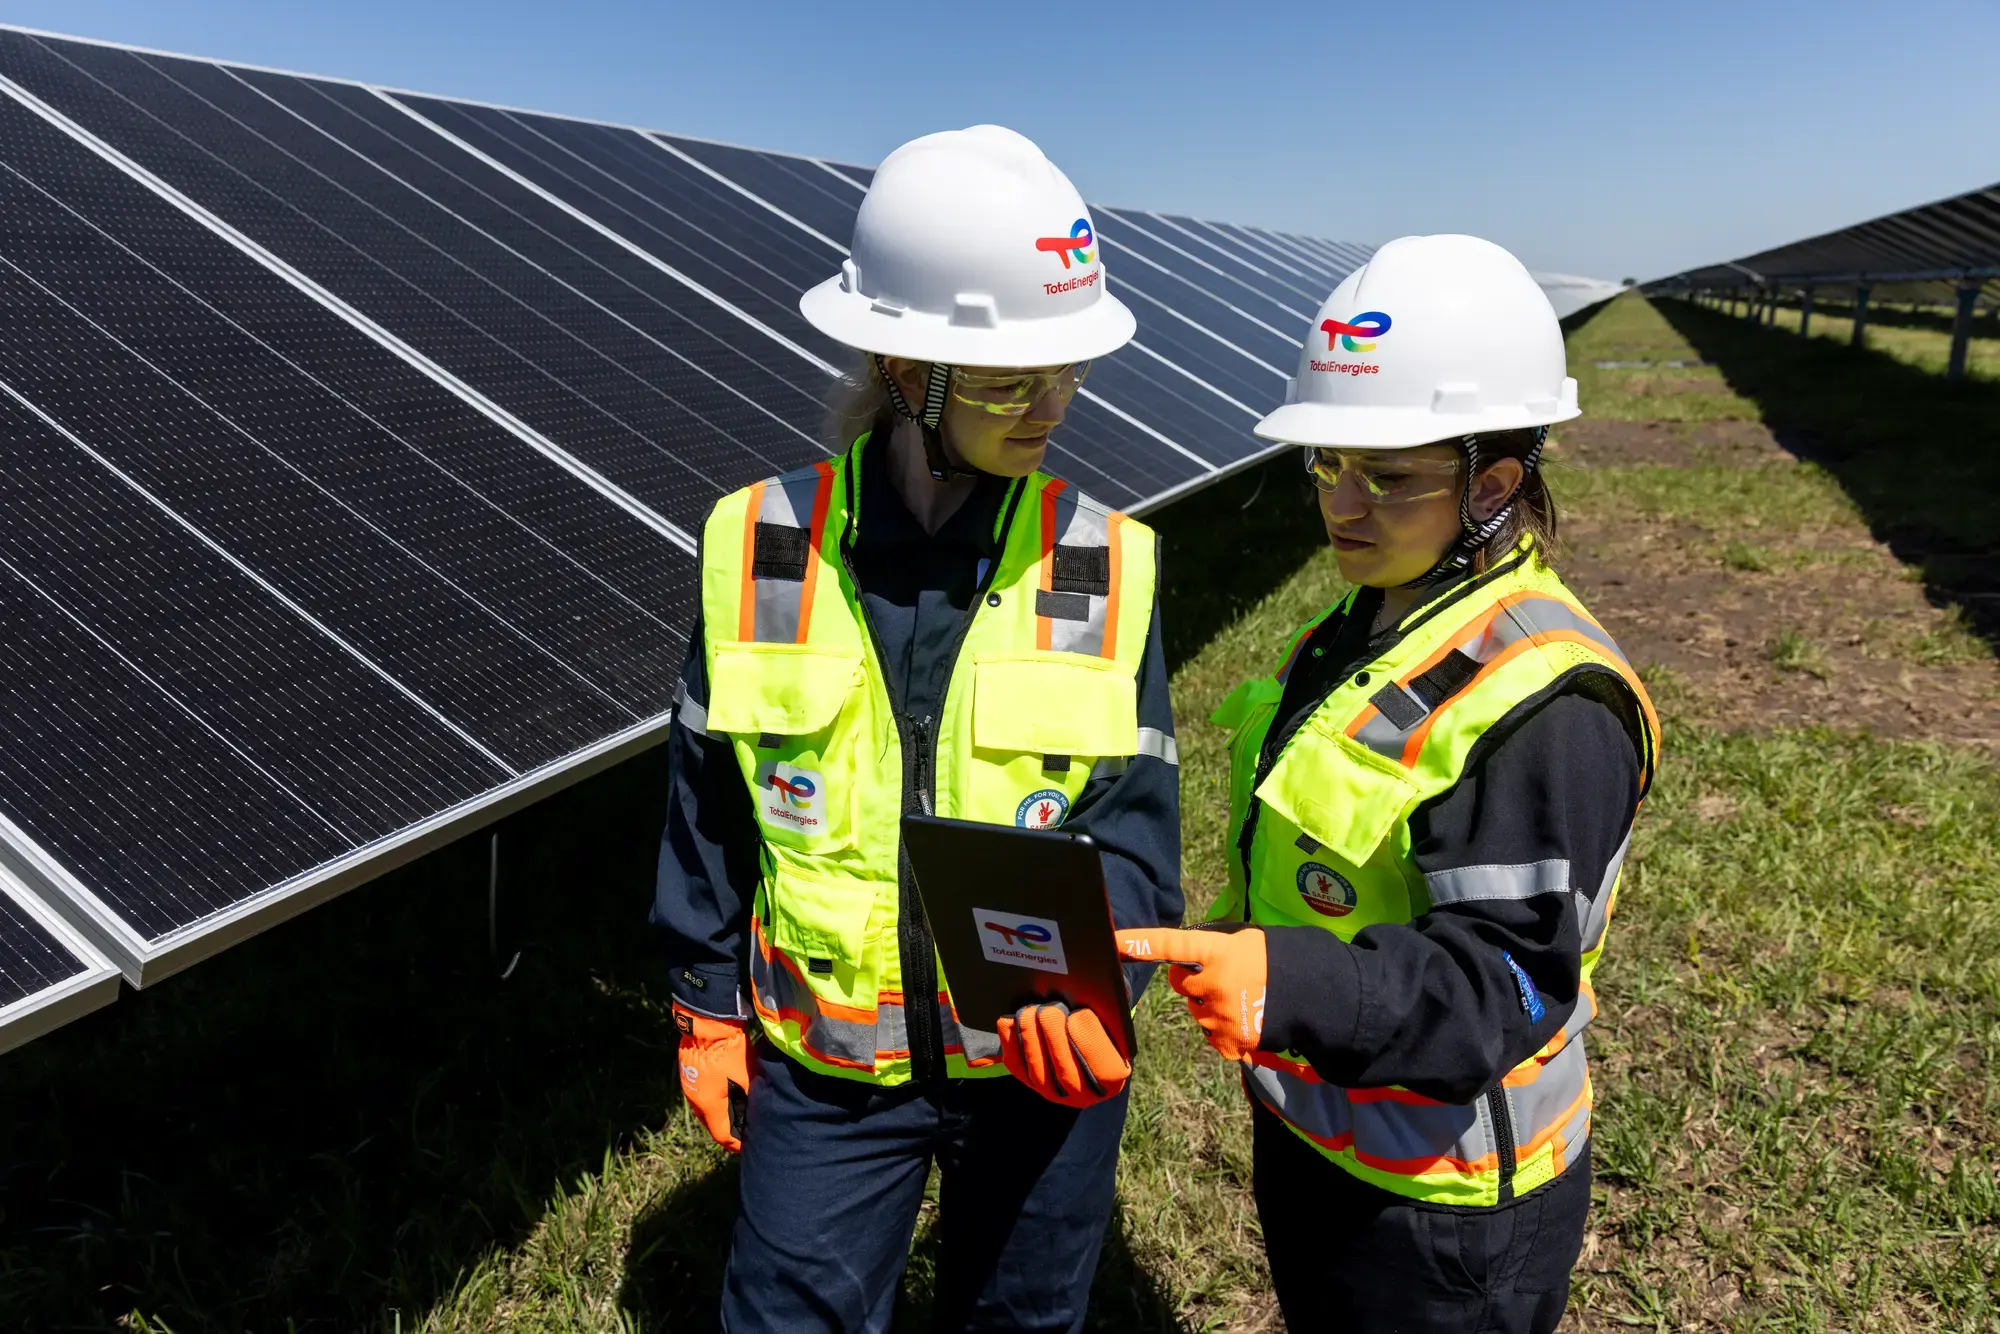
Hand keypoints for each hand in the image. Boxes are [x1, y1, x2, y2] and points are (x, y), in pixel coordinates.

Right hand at [674, 1003, 749, 1150]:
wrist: (707, 1023)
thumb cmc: (731, 1050)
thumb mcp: (746, 1077)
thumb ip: (748, 1099)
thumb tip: (753, 1114)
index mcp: (709, 1105)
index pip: (722, 1135)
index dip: (735, 1143)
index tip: (746, 1145)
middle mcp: (696, 1100)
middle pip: (712, 1124)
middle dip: (727, 1129)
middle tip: (743, 1130)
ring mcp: (689, 1088)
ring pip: (705, 1109)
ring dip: (720, 1113)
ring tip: (735, 1112)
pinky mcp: (688, 1075)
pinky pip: (701, 1094)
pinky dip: (713, 1099)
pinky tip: (724, 1092)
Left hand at [997, 1002, 1131, 1106]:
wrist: (1075, 1033)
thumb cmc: (1099, 1020)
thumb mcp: (1111, 1016)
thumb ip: (1109, 1008)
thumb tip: (1109, 985)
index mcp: (1113, 1078)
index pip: (1106, 1071)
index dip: (1090, 1042)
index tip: (1079, 1014)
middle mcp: (1084, 1094)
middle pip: (1068, 1074)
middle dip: (1055, 1038)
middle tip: (1048, 1010)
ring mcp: (1054, 1092)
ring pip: (1039, 1073)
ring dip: (1031, 1039)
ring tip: (1028, 1012)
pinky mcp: (1030, 1083)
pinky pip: (1018, 1068)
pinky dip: (1011, 1044)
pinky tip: (1010, 1021)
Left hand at [1116, 926, 1266, 1061]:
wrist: (1316, 997)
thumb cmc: (1280, 961)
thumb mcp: (1247, 940)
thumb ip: (1214, 946)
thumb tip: (1186, 955)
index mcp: (1219, 951)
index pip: (1171, 944)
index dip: (1140, 942)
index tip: (1115, 941)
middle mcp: (1213, 984)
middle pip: (1180, 983)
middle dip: (1192, 979)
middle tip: (1220, 976)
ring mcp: (1219, 1016)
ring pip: (1195, 1010)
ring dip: (1209, 1005)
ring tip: (1240, 999)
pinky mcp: (1228, 1041)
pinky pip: (1212, 1035)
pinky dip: (1223, 1029)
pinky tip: (1245, 1018)